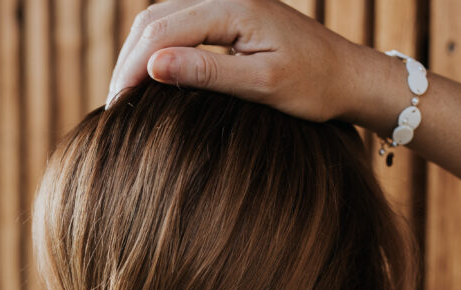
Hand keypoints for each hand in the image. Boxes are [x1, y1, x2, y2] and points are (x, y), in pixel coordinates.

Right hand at [106, 0, 363, 122]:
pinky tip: (151, 75)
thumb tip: (153, 67)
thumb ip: (208, 73)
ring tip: (126, 93)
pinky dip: (159, 48)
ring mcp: (227, 2)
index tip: (117, 107)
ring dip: (139, 54)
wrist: (346, 75)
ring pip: (162, 18)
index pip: (161, 33)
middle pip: (155, 20)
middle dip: (128, 62)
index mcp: (233, 7)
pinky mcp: (230, 15)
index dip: (132, 70)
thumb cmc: (313, 86)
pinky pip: (180, 24)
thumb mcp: (262, 84)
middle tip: (114, 105)